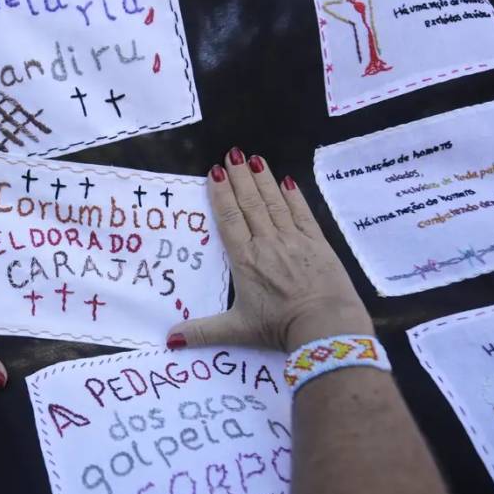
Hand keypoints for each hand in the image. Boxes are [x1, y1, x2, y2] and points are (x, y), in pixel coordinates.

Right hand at [167, 147, 371, 352]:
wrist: (324, 325)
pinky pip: (302, 213)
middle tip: (232, 154)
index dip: (222, 195)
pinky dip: (293, 196)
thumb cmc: (279, 327)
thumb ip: (202, 331)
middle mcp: (267, 243)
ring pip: (274, 203)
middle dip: (240, 178)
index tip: (216, 172)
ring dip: (263, 179)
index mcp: (245, 260)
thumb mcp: (237, 330)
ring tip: (254, 159)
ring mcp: (294, 240)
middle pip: (251, 204)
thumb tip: (169, 340)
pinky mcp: (317, 243)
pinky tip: (287, 180)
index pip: (230, 220)